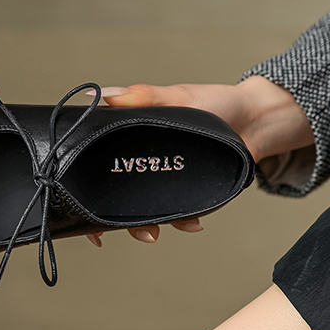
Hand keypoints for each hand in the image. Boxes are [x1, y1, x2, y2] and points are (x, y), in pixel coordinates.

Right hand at [85, 76, 312, 246]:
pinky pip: (177, 215)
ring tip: (156, 232)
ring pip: (142, 212)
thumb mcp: (175, 97)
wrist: (256, 123)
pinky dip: (182, 223)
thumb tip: (101, 96)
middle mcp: (142, 163)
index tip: (74, 206)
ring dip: (145, 227)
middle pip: (114, 196)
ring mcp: (162, 182)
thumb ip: (141, 98)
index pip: (94, 161)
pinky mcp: (185, 195)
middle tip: (112, 232)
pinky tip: (193, 224)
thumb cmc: (216, 104)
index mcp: (130, 138)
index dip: (81, 184)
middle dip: (112, 220)